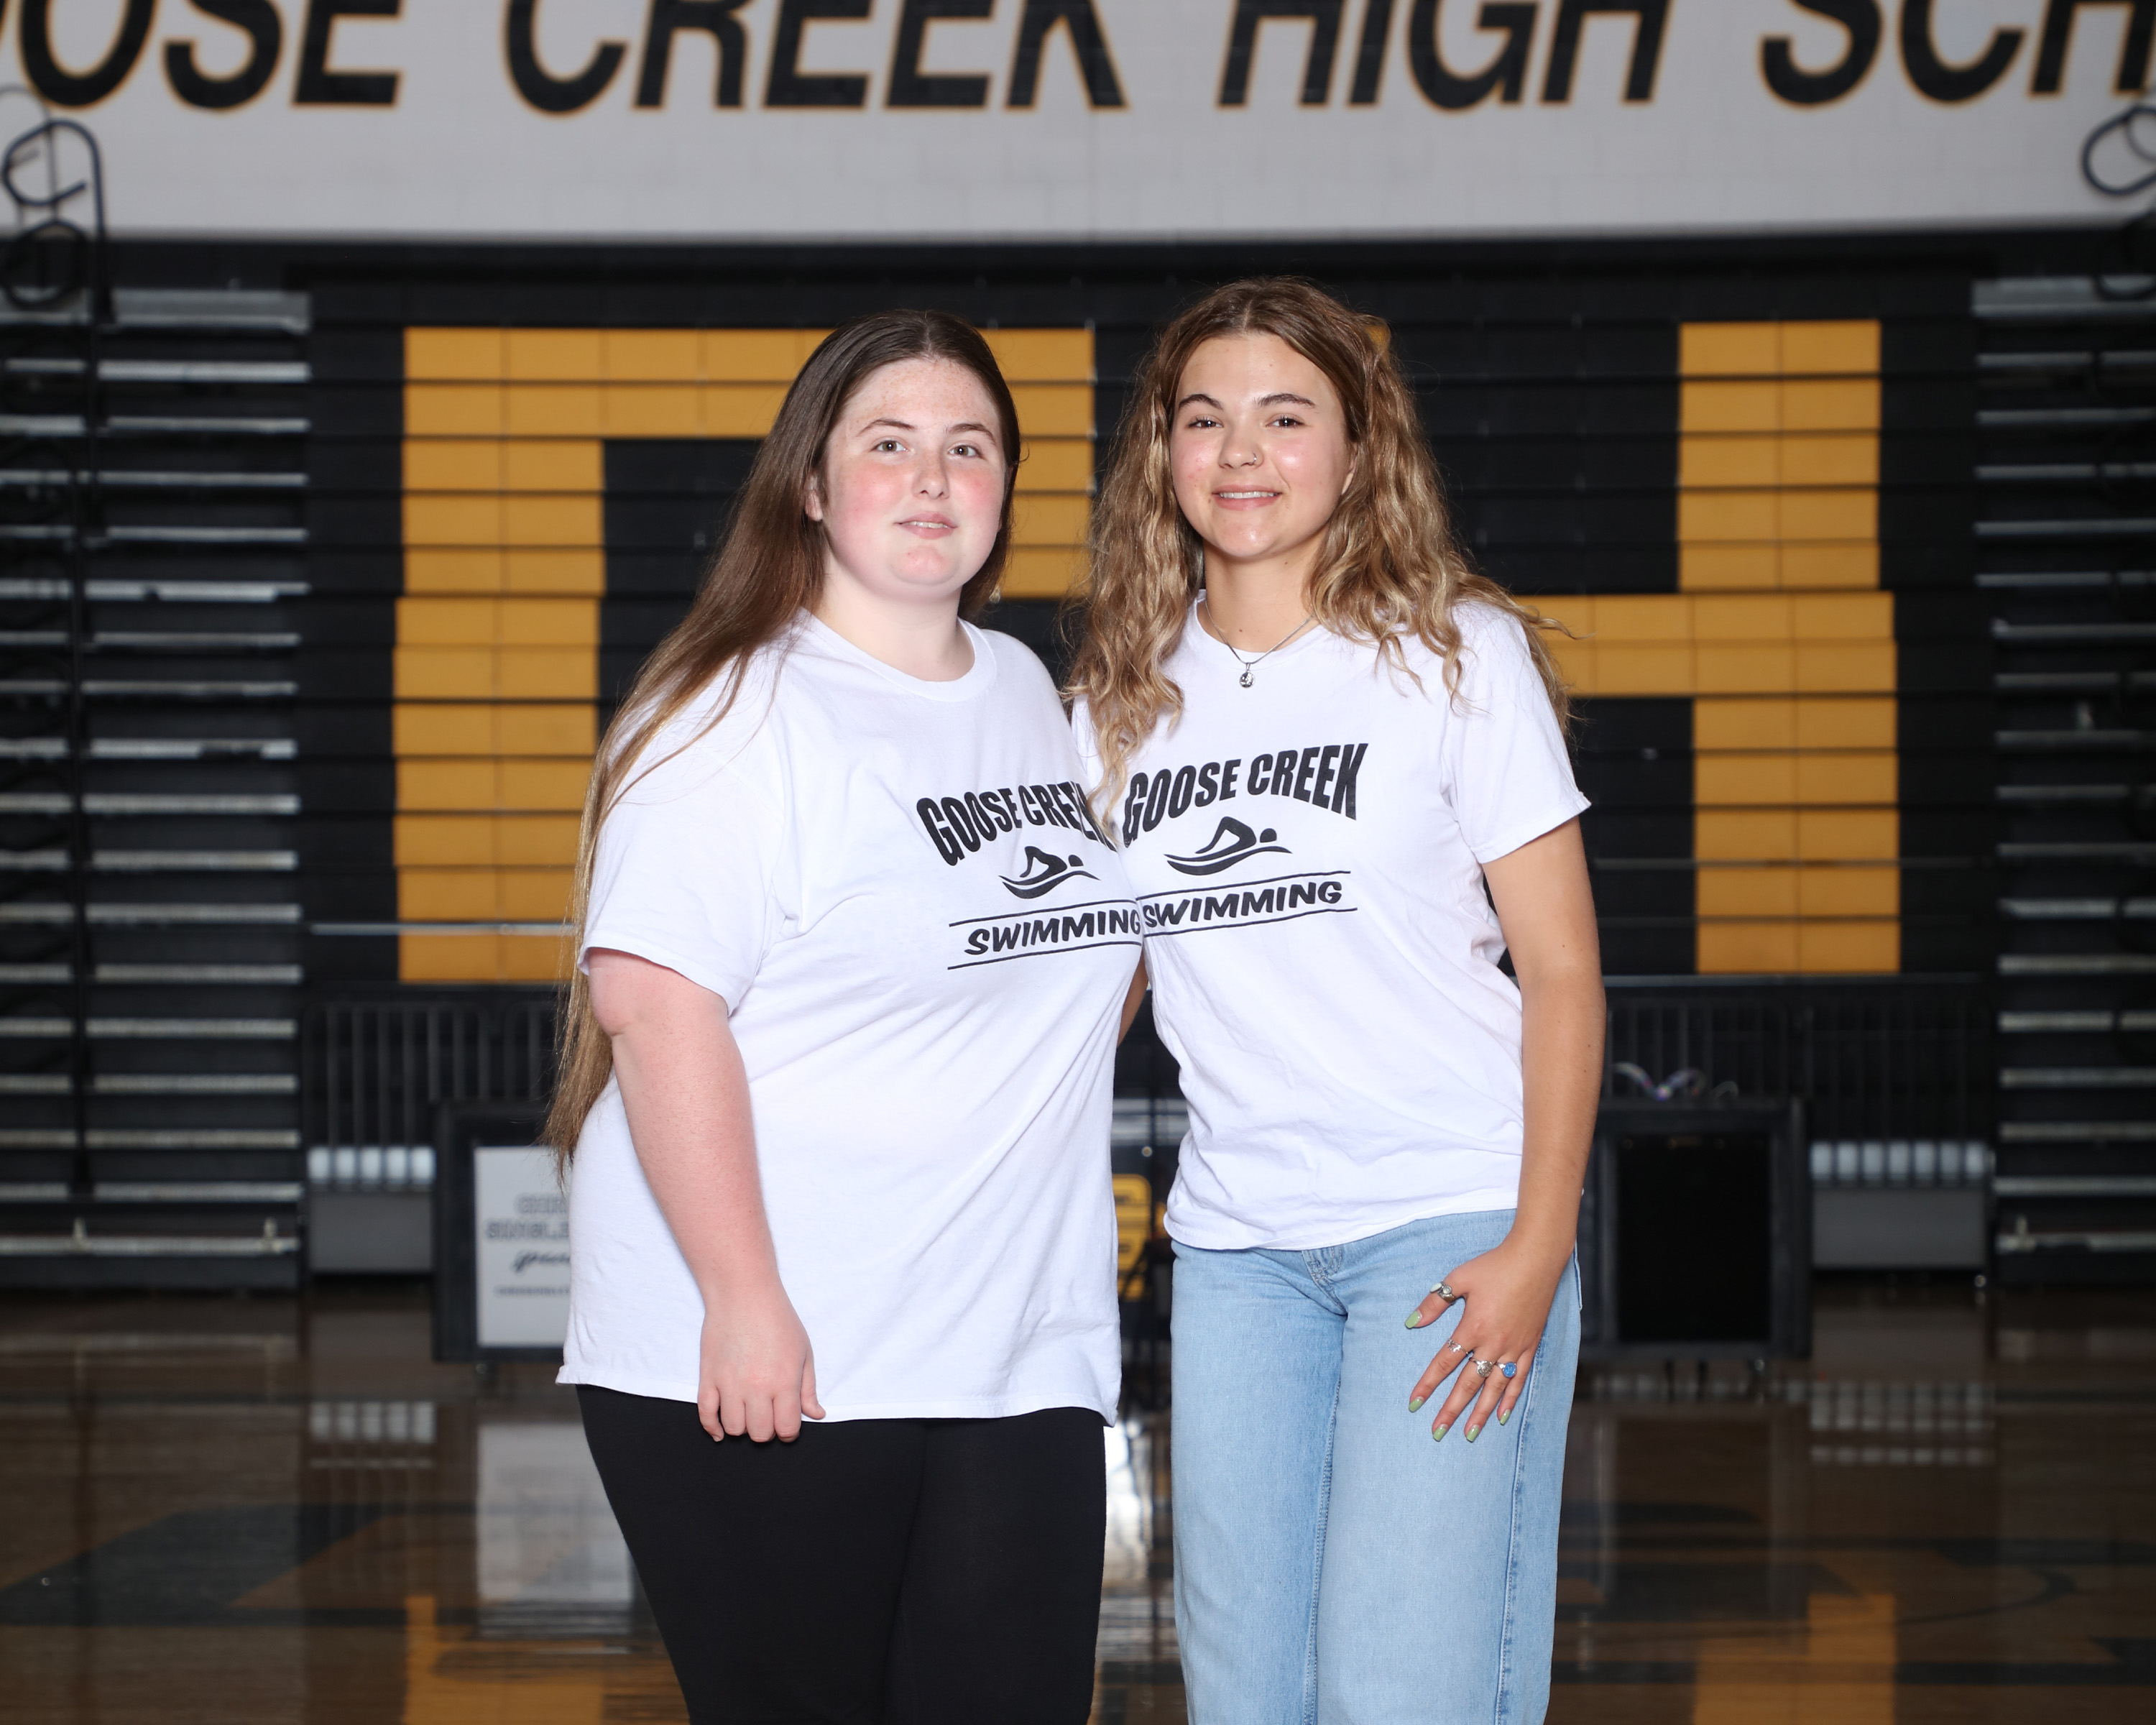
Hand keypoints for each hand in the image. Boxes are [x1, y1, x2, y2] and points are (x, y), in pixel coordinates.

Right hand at [697, 1278, 826, 1441]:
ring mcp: (729, 1383)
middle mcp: (756, 1387)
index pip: (786, 1429)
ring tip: (748, 1412)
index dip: (788, 1431)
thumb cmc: (778, 1319)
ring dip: (742, 1427)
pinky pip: (706, 1414)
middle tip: (768, 1414)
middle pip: (759, 1433)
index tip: (787, 1423)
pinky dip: (712, 1428)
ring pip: (734, 1428)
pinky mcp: (708, 1377)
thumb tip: (816, 1414)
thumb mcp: (803, 1352)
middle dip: (766, 1430)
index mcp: (783, 1381)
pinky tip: (720, 1431)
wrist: (743, 1293)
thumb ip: (808, 1388)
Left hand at [1404, 1241, 1566, 1442]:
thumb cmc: (1494, 1266)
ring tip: (1469, 1434)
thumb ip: (1435, 1303)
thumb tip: (1411, 1323)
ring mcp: (1514, 1348)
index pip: (1444, 1363)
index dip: (1428, 1384)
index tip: (1414, 1403)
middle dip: (1451, 1410)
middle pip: (1468, 1384)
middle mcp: (1493, 1344)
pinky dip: (1510, 1399)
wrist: (1536, 1259)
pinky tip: (1501, 1416)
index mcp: (1473, 1328)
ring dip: (1480, 1413)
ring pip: (1494, 1389)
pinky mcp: (1530, 1347)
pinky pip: (1519, 1379)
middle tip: (1437, 1432)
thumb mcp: (1459, 1279)